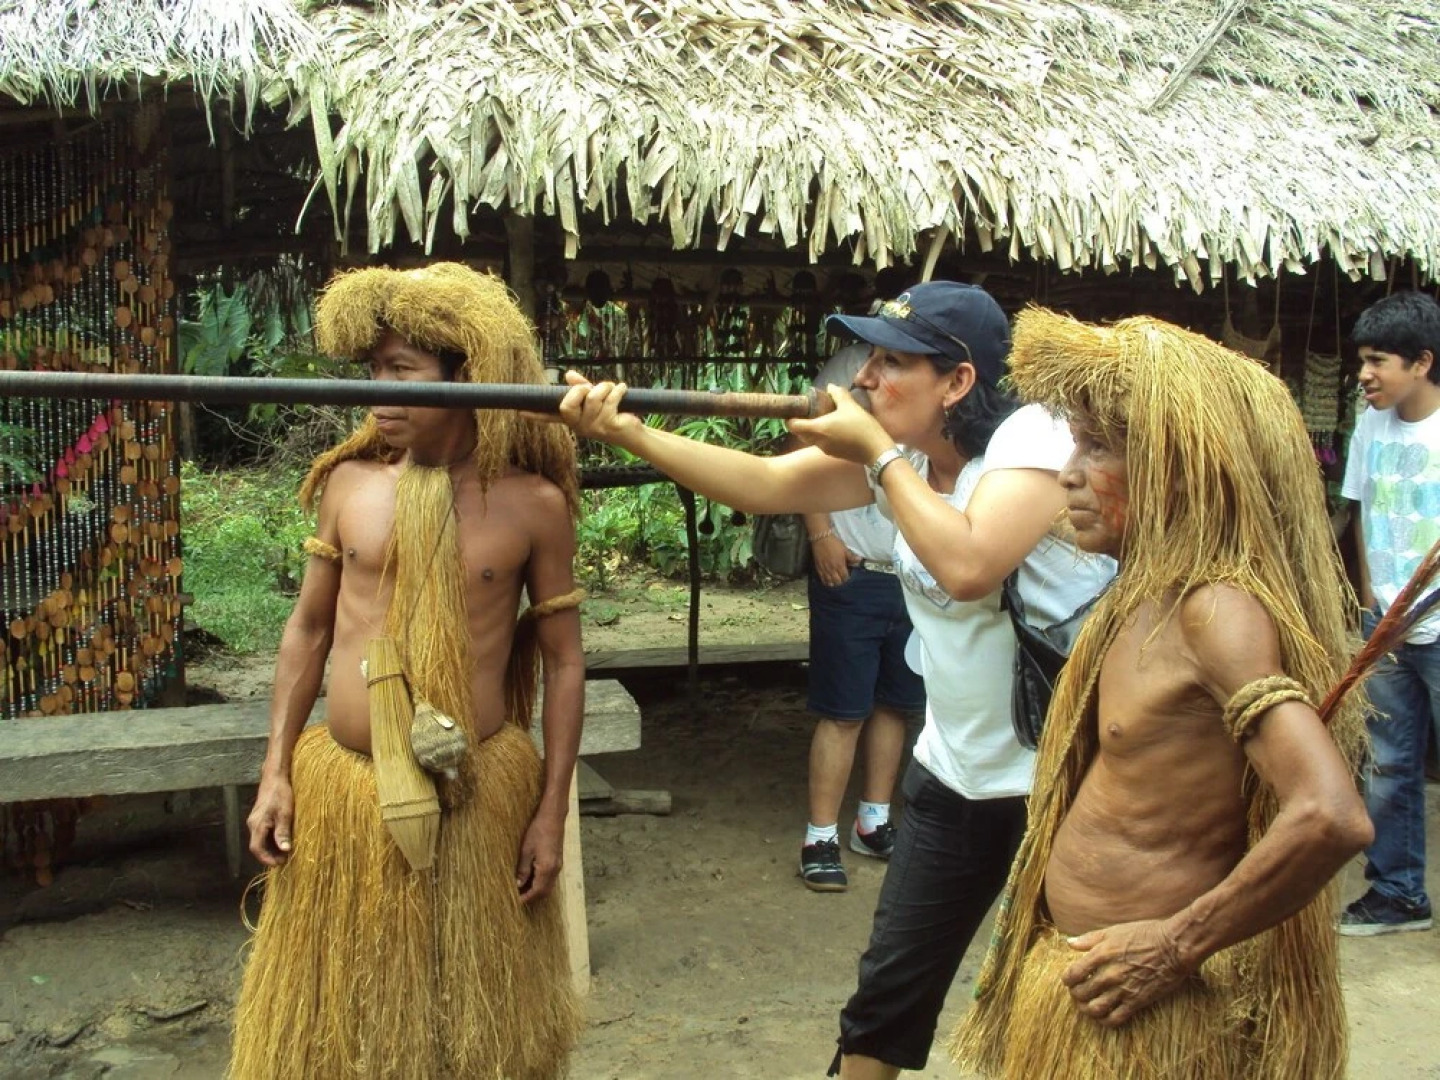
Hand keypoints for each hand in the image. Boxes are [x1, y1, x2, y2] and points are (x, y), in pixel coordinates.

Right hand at [247, 772, 294, 866]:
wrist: (275, 777)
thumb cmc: (281, 794)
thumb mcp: (285, 814)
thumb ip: (283, 832)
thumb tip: (285, 850)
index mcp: (257, 825)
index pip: (256, 849)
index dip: (267, 859)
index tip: (280, 864)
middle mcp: (252, 825)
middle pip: (257, 846)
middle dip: (270, 856)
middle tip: (285, 860)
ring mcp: (255, 821)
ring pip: (260, 840)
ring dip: (271, 848)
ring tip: (285, 853)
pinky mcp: (260, 817)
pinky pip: (263, 834)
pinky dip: (271, 840)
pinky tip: (282, 840)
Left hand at [516, 808, 564, 904]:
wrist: (553, 817)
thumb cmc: (538, 830)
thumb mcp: (526, 850)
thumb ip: (523, 869)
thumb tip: (518, 884)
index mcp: (547, 869)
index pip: (536, 892)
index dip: (526, 898)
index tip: (514, 902)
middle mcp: (555, 870)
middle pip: (544, 892)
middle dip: (531, 897)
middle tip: (517, 897)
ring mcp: (558, 866)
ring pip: (548, 886)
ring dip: (536, 891)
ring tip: (521, 889)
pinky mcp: (557, 861)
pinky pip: (549, 879)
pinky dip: (540, 883)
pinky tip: (530, 878)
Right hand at [523, 371, 644, 447]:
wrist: (632, 432)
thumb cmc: (613, 413)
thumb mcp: (595, 398)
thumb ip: (581, 387)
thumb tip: (568, 374)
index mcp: (573, 419)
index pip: (551, 417)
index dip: (536, 414)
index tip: (520, 412)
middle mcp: (579, 426)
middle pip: (567, 405)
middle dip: (580, 390)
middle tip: (592, 388)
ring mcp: (593, 428)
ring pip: (593, 397)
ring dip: (606, 387)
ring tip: (613, 389)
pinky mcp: (609, 426)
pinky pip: (610, 400)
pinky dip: (618, 390)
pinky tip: (623, 390)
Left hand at [787, 384, 894, 466]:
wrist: (876, 449)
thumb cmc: (861, 426)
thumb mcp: (850, 406)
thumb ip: (838, 394)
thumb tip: (830, 386)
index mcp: (818, 429)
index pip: (793, 425)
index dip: (790, 417)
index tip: (796, 409)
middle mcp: (818, 441)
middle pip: (800, 433)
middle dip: (801, 423)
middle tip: (809, 412)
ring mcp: (825, 450)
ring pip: (810, 439)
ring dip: (812, 430)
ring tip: (822, 418)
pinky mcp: (833, 454)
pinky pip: (821, 444)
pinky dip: (821, 436)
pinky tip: (833, 428)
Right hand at [811, 535, 857, 586]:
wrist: (821, 539)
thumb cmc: (834, 544)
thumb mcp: (845, 549)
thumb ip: (852, 557)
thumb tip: (860, 560)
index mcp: (840, 565)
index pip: (845, 577)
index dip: (847, 578)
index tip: (848, 576)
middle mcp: (832, 570)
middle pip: (837, 581)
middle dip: (841, 582)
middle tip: (842, 580)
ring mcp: (825, 570)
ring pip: (830, 582)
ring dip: (834, 583)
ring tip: (836, 583)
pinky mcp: (818, 569)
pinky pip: (822, 579)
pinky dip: (826, 582)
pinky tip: (828, 582)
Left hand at [1061, 919, 1192, 1026]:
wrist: (1174, 947)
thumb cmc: (1145, 934)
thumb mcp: (1114, 931)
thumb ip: (1089, 939)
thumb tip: (1069, 943)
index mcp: (1101, 954)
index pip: (1072, 974)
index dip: (1067, 979)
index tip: (1070, 979)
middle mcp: (1110, 974)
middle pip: (1081, 993)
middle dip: (1075, 995)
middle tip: (1078, 993)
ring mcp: (1123, 989)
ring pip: (1095, 1009)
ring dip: (1086, 1009)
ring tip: (1087, 1005)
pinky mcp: (1137, 1001)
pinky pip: (1115, 1018)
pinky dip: (1105, 1020)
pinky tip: (1104, 1015)